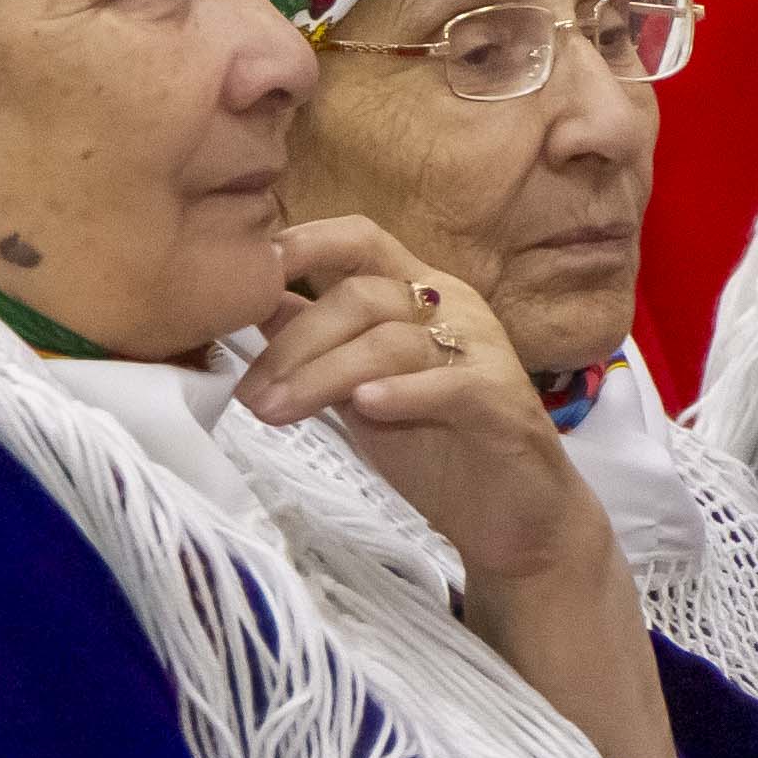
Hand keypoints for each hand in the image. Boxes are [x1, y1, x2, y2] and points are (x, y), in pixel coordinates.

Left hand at [238, 217, 597, 583]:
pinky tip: (364, 407)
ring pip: (391, 341)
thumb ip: (319, 346)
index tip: (247, 270)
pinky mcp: (501, 397)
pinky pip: (449, 382)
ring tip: (278, 415)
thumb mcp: (359, 391)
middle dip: (296, 344)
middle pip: (362, 295)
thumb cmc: (436, 448)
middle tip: (251, 396)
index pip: (359, 240)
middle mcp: (451, 305)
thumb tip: (256, 304)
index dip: (305, 242)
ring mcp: (481, 347)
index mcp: (417, 291)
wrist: (510, 517)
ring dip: (324, 376)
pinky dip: (402, 391)